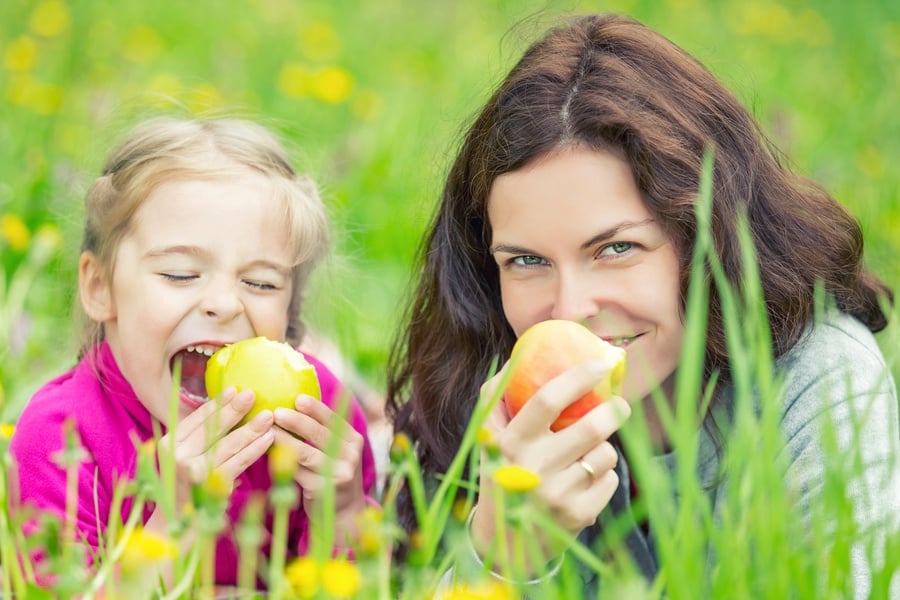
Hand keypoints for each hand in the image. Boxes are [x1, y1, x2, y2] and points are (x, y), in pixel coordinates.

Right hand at [157, 387, 274, 513]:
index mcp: (168, 444)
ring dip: (251, 429)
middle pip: (212, 428)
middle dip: (234, 410)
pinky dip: (255, 449)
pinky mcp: (212, 486)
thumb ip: (197, 438)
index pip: (196, 419)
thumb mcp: (184, 459)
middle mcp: (177, 456)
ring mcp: (194, 471)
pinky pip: (238, 462)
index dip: (217, 403)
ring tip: (268, 416)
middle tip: (253, 394)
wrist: (175, 528)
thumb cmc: (185, 489)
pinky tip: (269, 439)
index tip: (234, 389)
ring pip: (228, 444)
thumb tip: (225, 408)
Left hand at [272, 394, 366, 540]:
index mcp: (353, 440)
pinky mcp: (324, 490)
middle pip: (321, 435)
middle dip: (297, 422)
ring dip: (286, 442)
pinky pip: (299, 474)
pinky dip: (283, 463)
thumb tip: (295, 404)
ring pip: (307, 454)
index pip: (334, 420)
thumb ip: (323, 432)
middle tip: (277, 412)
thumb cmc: (333, 473)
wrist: (344, 512)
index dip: (316, 409)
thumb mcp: (338, 451)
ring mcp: (339, 474)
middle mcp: (350, 456)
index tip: (298, 399)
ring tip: (270, 432)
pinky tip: (270, 455)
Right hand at [471, 360, 630, 567]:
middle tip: (620, 404)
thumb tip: (517, 357)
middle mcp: (533, 469)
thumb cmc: (501, 474)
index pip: (547, 399)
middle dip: (614, 410)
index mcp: (511, 443)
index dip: (578, 377)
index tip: (600, 363)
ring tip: (586, 454)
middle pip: (589, 427)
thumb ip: (495, 397)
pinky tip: (584, 482)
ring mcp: (558, 495)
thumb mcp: (488, 439)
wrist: (506, 542)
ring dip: (603, 447)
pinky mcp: (579, 515)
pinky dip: (604, 475)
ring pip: (605, 453)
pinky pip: (610, 479)